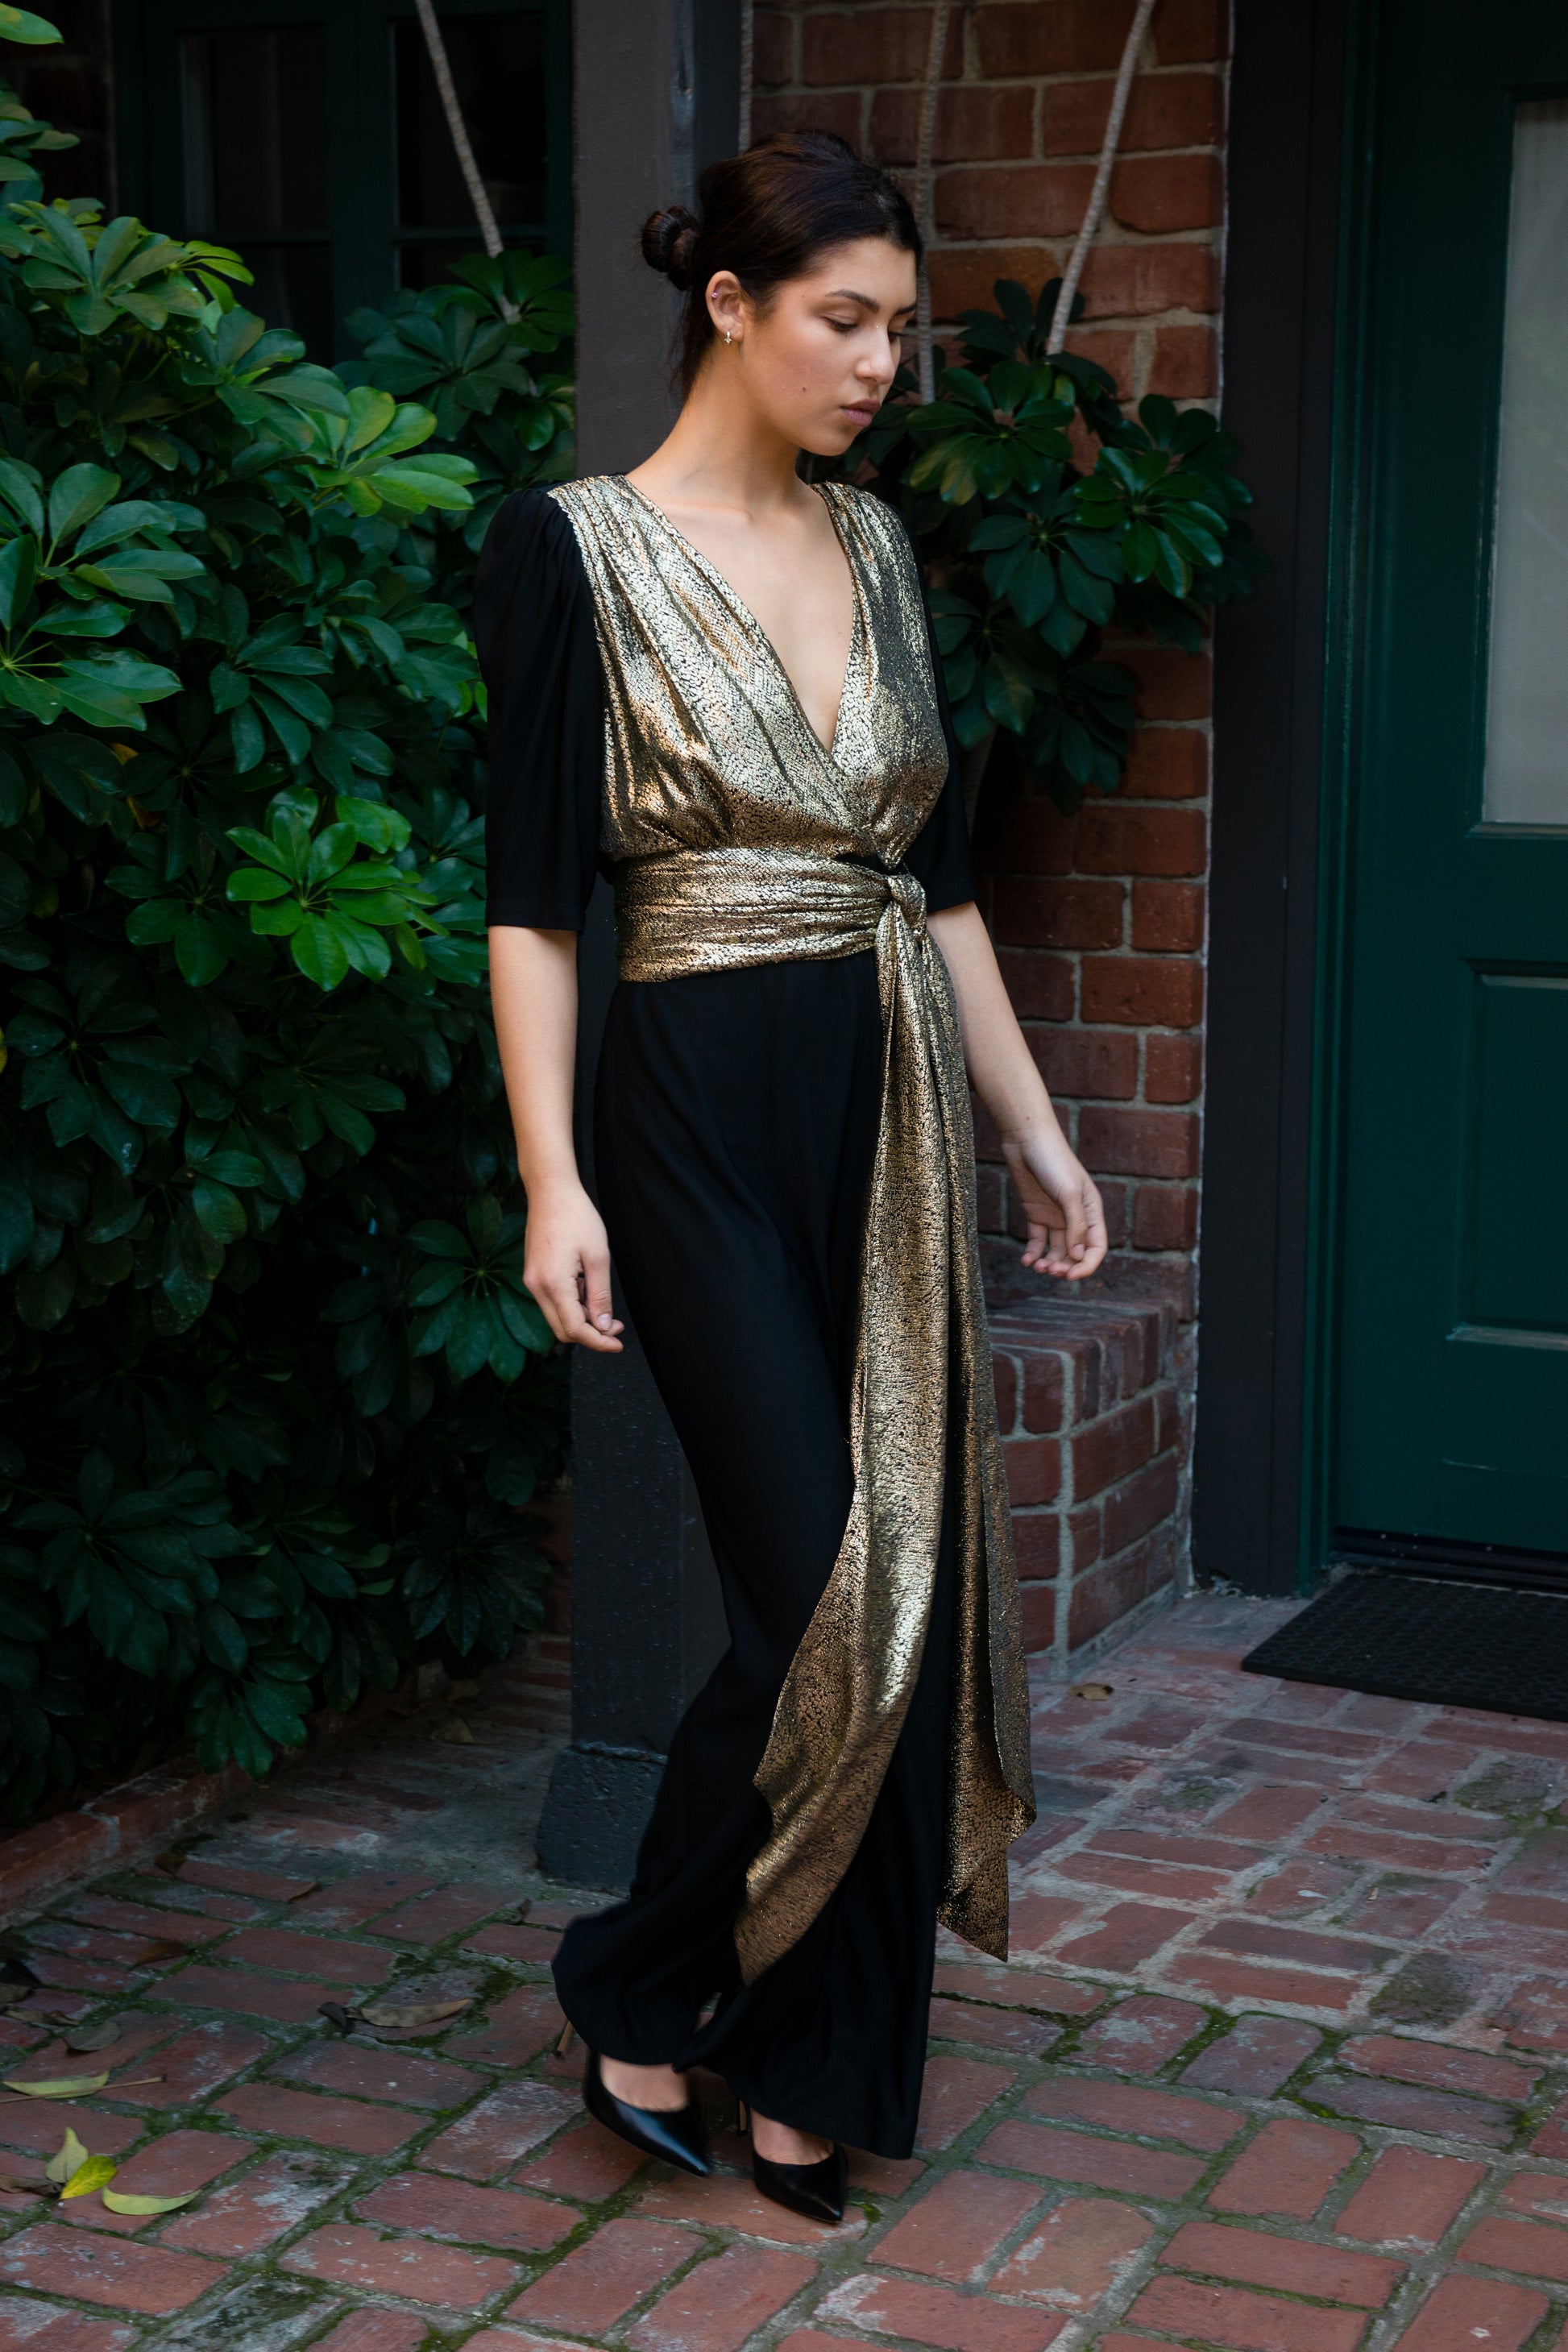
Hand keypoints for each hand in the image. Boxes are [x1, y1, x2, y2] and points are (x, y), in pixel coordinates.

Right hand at [522, 1184, 624, 1351]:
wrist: (550, 1191)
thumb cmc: (577, 1217)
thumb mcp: (598, 1257)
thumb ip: (600, 1296)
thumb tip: (602, 1327)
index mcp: (553, 1284)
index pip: (574, 1329)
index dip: (598, 1342)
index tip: (618, 1343)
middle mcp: (536, 1287)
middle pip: (562, 1330)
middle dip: (590, 1334)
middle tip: (615, 1325)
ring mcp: (531, 1281)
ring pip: (557, 1317)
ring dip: (581, 1318)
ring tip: (602, 1301)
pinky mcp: (533, 1274)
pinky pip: (552, 1302)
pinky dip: (571, 1304)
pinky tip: (587, 1287)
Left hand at [1004, 1126, 1107, 1280]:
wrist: (1027, 1140)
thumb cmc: (1053, 1162)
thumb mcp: (1068, 1194)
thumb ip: (1075, 1226)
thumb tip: (1079, 1257)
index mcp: (1092, 1212)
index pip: (1097, 1247)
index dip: (1087, 1265)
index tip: (1070, 1276)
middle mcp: (1076, 1217)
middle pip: (1076, 1253)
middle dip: (1065, 1266)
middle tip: (1050, 1271)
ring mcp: (1056, 1216)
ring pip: (1057, 1250)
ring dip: (1049, 1262)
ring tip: (1036, 1267)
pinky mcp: (1037, 1214)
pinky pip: (1038, 1241)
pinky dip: (1033, 1253)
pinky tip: (1026, 1261)